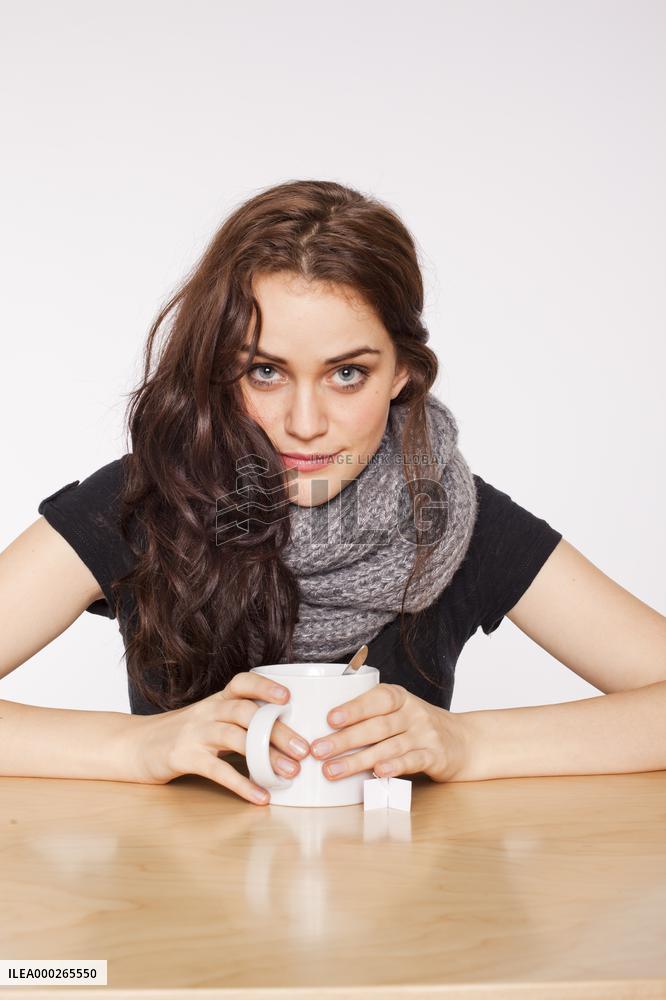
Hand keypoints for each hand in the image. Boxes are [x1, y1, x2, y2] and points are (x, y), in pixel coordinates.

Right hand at [131, 673, 310, 804]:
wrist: (134, 746)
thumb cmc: (182, 734)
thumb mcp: (209, 719)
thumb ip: (239, 722)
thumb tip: (285, 735)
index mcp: (217, 700)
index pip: (242, 682)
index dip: (265, 686)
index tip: (288, 698)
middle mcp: (207, 712)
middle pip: (246, 713)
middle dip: (278, 730)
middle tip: (303, 750)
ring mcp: (194, 733)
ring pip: (234, 737)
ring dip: (265, 756)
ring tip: (289, 773)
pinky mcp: (183, 757)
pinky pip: (216, 770)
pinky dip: (241, 784)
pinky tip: (259, 796)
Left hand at [309, 683, 467, 782]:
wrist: (464, 741)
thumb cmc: (417, 726)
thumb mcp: (398, 711)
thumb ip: (370, 715)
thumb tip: (324, 728)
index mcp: (400, 698)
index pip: (377, 699)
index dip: (353, 708)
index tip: (329, 719)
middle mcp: (413, 713)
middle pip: (376, 726)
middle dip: (344, 739)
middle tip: (318, 750)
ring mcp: (425, 735)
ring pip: (389, 747)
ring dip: (358, 760)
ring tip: (332, 771)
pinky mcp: (436, 756)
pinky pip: (413, 761)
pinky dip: (395, 767)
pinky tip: (378, 773)